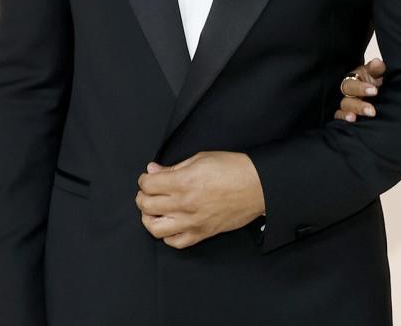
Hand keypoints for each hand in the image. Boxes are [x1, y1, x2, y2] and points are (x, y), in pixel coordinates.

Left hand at [135, 151, 264, 248]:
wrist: (258, 185)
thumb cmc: (233, 168)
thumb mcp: (202, 158)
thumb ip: (174, 167)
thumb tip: (153, 170)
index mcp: (184, 181)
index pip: (148, 184)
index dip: (144, 179)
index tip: (148, 178)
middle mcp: (185, 203)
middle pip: (147, 206)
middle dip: (143, 197)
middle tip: (148, 192)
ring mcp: (193, 221)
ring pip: (155, 228)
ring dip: (149, 219)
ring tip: (154, 211)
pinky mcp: (202, 233)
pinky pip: (176, 242)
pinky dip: (168, 235)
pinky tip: (171, 224)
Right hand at [333, 58, 385, 122]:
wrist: (373, 92)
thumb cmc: (372, 80)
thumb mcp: (375, 74)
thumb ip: (376, 69)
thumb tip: (378, 62)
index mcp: (353, 79)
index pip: (353, 83)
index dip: (362, 88)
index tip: (374, 91)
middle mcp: (346, 91)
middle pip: (347, 98)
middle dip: (359, 105)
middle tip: (372, 111)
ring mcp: (344, 103)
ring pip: (343, 108)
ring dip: (348, 113)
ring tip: (354, 119)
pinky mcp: (343, 114)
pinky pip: (338, 117)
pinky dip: (342, 120)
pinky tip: (350, 123)